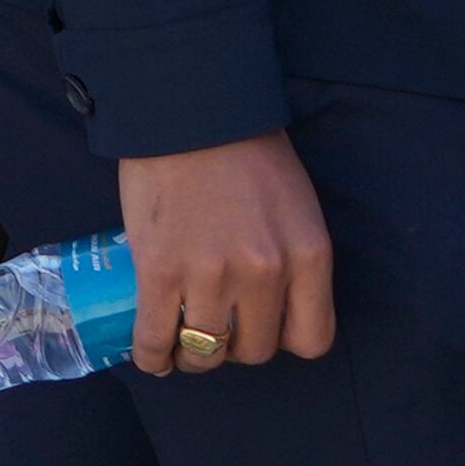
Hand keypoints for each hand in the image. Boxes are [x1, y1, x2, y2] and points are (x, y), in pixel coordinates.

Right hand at [117, 130, 335, 374]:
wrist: (187, 109)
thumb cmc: (245, 150)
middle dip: (238, 346)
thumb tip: (273, 302)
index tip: (265, 328)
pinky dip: (153, 356)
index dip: (285, 340)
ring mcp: (211, 275)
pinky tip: (152, 356)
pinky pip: (156, 338)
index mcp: (308, 255)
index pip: (312, 340)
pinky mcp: (159, 271)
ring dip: (196, 355)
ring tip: (182, 343)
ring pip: (208, 351)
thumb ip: (293, 255)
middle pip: (257, 350)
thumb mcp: (295, 205)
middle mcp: (266, 273)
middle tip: (220, 328)